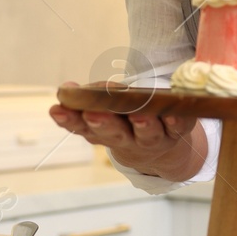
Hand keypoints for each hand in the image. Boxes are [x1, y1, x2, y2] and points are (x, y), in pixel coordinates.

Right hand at [49, 81, 205, 181]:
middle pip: (115, 133)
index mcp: (104, 133)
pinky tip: (173, 114)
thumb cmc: (125, 122)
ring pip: (147, 134)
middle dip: (104, 123)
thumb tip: (66, 87)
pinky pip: (179, 127)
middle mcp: (128, 139)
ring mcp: (154, 138)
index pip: (84, 128)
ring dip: (142, 125)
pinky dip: (176, 122)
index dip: (71, 120)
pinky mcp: (179, 130)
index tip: (57, 109)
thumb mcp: (102, 113)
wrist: (161, 148)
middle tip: (93, 113)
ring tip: (138, 115)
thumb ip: (84, 102)